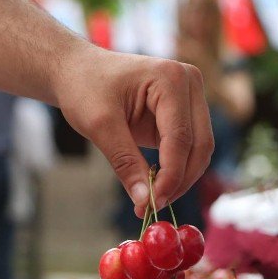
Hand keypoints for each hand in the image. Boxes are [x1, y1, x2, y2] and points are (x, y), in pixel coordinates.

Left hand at [0, 0, 213, 217]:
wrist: (78, 71)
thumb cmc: (85, 88)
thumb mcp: (99, 125)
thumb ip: (125, 162)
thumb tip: (145, 202)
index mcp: (171, 78)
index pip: (181, 138)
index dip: (170, 176)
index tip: (152, 204)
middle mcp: (189, 83)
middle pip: (200, 145)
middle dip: (179, 180)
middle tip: (153, 206)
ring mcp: (190, 97)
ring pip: (199, 150)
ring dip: (180, 178)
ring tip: (151, 199)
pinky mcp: (184, 112)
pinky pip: (188, 148)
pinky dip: (175, 170)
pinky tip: (153, 184)